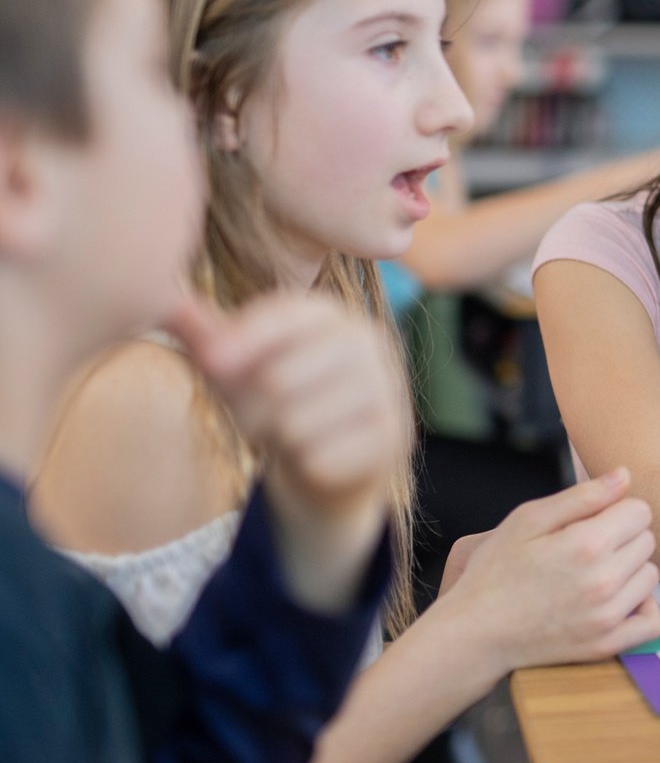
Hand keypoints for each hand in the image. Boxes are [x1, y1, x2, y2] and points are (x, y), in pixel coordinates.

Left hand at [166, 291, 407, 610]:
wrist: (329, 465)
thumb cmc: (275, 405)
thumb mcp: (237, 368)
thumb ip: (205, 333)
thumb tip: (162, 296)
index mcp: (333, 315)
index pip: (286, 315)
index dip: (243, 338)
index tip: (211, 363)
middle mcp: (370, 342)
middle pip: (280, 377)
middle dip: (250, 408)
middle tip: (255, 418)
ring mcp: (388, 388)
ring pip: (297, 422)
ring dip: (277, 440)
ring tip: (287, 437)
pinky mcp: (395, 436)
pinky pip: (321, 457)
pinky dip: (306, 466)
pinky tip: (317, 458)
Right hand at [432, 468, 659, 671]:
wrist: (475, 633)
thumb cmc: (495, 572)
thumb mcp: (528, 519)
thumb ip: (583, 495)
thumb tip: (624, 476)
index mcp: (587, 544)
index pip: (640, 511)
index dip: (617, 510)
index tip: (594, 520)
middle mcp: (604, 581)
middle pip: (647, 541)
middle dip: (623, 537)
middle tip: (587, 547)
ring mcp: (607, 616)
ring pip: (650, 576)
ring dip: (631, 570)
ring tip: (595, 573)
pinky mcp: (606, 645)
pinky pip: (651, 624)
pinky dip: (643, 609)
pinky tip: (621, 599)